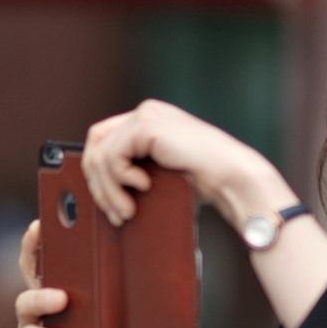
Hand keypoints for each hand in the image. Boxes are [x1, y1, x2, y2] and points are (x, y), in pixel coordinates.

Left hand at [81, 99, 297, 229]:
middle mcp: (145, 113)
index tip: (111, 207)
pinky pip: (112, 155)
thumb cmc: (204, 182)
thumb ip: (137, 172)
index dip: (98, 176)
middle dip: (99, 186)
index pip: (103, 141)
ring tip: (128, 211)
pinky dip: (120, 178)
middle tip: (116, 214)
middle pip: (95, 145)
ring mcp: (145, 115)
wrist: (231, 176)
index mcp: (148, 122)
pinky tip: (143, 187)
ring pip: (100, 154)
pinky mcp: (147, 125)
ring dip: (109, 190)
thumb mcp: (161, 175)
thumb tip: (103, 191)